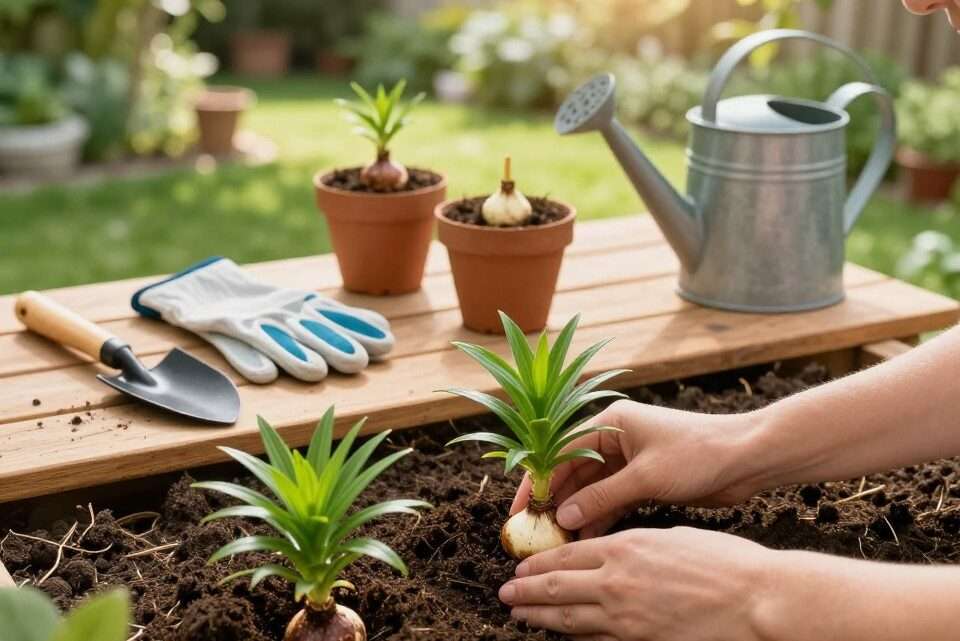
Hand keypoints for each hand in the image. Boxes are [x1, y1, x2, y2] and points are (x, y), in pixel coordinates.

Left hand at [499, 527, 773, 640]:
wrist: (756, 599)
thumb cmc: (723, 562)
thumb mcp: (670, 538)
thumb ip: (635, 547)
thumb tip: (614, 552)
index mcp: (624, 548)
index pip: (566, 555)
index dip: (539, 563)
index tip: (521, 568)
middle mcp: (616, 581)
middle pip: (556, 587)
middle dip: (526, 592)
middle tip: (506, 595)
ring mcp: (625, 617)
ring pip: (569, 618)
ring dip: (540, 617)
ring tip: (519, 616)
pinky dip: (575, 638)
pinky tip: (563, 637)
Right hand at [511, 399, 764, 536]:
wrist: (748, 458)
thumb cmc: (699, 454)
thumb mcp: (646, 477)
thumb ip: (603, 498)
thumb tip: (564, 517)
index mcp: (611, 423)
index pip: (560, 451)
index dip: (537, 480)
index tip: (521, 509)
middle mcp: (616, 438)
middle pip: (573, 471)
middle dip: (555, 500)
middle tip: (536, 531)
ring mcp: (630, 459)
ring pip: (592, 488)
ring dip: (577, 512)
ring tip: (558, 541)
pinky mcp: (645, 479)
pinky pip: (612, 499)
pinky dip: (600, 516)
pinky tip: (587, 538)